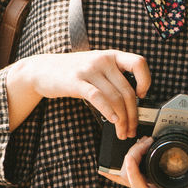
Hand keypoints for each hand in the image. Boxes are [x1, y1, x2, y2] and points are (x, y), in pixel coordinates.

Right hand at [5, 50, 149, 136]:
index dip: (146, 80)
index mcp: (111, 55)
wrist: (42, 69)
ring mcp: (89, 69)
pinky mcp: (76, 81)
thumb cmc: (72, 71)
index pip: (139, 63)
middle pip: (127, 90)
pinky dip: (108, 112)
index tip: (142, 96)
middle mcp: (103, 60)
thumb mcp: (96, 66)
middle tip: (131, 128)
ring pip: (115, 97)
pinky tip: (112, 121)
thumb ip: (113, 77)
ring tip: (122, 131)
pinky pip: (98, 98)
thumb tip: (132, 101)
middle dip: (133, 114)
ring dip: (122, 119)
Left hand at [101, 136, 187, 187]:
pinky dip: (130, 169)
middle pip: (130, 182)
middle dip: (131, 159)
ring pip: (131, 181)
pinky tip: (126, 159)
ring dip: (130, 162)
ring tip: (142, 144)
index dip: (132, 173)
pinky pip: (137, 181)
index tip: (133, 156)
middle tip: (146, 142)